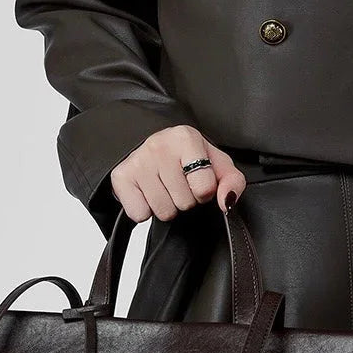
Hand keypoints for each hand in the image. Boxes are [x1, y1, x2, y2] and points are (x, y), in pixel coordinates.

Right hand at [109, 125, 246, 222]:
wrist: (149, 147)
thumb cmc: (186, 158)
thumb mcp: (216, 165)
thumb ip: (232, 182)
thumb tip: (227, 201)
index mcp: (186, 138)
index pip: (204, 189)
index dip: (204, 191)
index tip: (197, 180)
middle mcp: (159, 146)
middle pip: (183, 203)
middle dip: (184, 199)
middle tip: (178, 184)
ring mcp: (137, 162)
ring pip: (163, 212)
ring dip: (166, 206)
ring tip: (163, 188)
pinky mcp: (120, 177)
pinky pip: (140, 215)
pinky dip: (145, 210)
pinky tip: (147, 192)